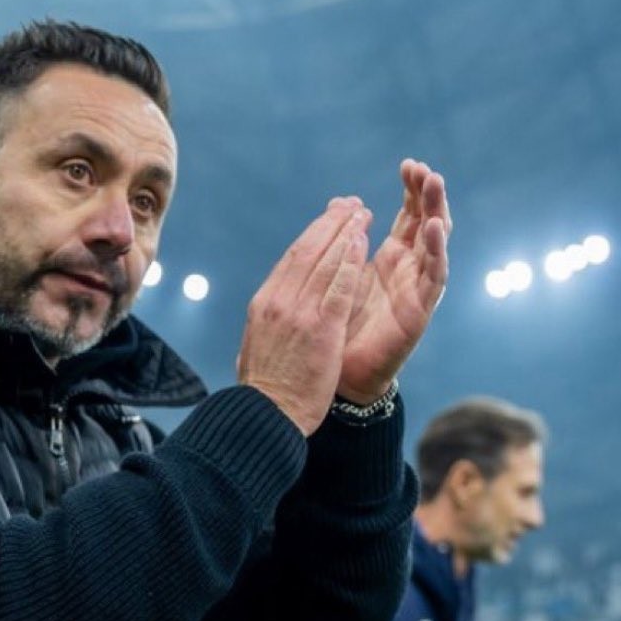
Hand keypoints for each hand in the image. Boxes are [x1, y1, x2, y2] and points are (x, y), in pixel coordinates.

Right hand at [237, 198, 370, 435]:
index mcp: (264, 303)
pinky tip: (362, 243)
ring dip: (345, 233)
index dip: (314, 235)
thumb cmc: (265, 389)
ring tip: (362, 213)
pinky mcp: (320, 328)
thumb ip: (269, 323)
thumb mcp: (258, 345)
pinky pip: (338, 287)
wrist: (264, 416)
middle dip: (331, 224)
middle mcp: (278, 301)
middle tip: (351, 205)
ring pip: (324, 261)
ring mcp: (298, 313)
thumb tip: (270, 312)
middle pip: (307, 250)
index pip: (291, 260)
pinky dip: (350, 262)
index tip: (330, 220)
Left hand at [336, 160, 450, 404]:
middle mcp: (411, 269)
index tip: (408, 164)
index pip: (409, 215)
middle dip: (427, 194)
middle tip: (423, 168)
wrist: (345, 374)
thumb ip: (347, 241)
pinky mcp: (421, 310)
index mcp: (393, 258)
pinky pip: (434, 276)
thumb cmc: (343, 325)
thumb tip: (339, 201)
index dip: (411, 190)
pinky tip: (434, 227)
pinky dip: (436, 250)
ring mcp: (418, 288)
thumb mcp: (343, 273)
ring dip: (437, 211)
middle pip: (427, 222)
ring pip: (436, 243)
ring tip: (434, 184)